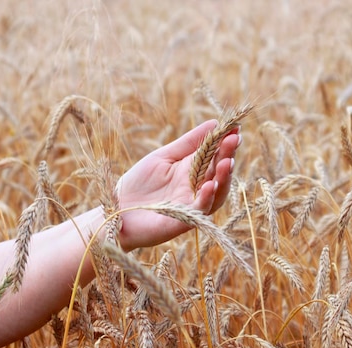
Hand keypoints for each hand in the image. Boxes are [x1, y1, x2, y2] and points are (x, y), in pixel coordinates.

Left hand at [116, 120, 239, 250]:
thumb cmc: (138, 183)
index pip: (216, 155)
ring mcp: (192, 205)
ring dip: (223, 178)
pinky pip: (199, 211)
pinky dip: (206, 199)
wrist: (116, 210)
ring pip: (216, 194)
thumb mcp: (164, 156)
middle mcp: (197, 189)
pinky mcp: (182, 221)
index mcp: (194, 172)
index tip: (236, 127)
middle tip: (234, 140)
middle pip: (219, 172)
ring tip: (228, 162)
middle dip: (228, 155)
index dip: (226, 142)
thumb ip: (189, 142)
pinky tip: (209, 186)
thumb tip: (215, 122)